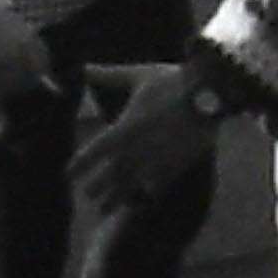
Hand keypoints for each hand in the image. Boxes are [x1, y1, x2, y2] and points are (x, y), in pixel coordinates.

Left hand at [81, 64, 220, 203]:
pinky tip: (140, 200)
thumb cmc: (171, 81)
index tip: (68, 174)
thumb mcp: (137, 76)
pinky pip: (157, 185)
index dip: (80, 165)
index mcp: (125, 128)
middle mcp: (138, 149)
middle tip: (87, 196)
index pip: (95, 151)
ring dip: (116, 198)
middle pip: (111, 174)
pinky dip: (146, 194)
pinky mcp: (178, 163)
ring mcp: (158, 159)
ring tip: (104, 210)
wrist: (209, 93)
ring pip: (132, 185)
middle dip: (98, 186)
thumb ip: (108, 76)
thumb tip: (83, 66)